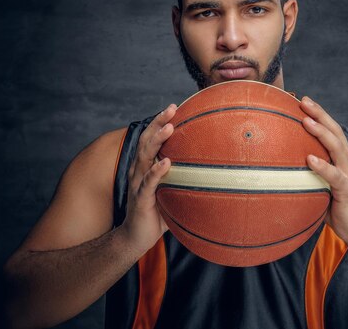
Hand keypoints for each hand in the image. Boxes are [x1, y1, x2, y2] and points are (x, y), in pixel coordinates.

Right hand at [121, 104, 176, 255]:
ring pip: (145, 156)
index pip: (151, 139)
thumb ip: (184, 180)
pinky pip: (148, 183)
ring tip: (169, 127)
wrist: (135, 238)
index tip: (174, 108)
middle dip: (158, 122)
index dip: (159, 122)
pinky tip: (166, 162)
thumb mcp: (171, 192)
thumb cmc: (156, 213)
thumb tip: (212, 173)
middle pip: (146, 140)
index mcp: (145, 166)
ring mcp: (138, 183)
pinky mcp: (140, 199)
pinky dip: (156, 171)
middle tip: (171, 109)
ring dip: (157, 140)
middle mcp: (139, 171)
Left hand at [300, 96, 347, 244]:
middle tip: (303, 100)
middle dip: (319, 113)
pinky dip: (322, 165)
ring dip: (321, 132)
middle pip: (334, 130)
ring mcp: (347, 172)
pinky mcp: (346, 188)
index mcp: (339, 155)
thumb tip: (275, 163)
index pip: (329, 128)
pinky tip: (309, 158)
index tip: (300, 98)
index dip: (317, 112)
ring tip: (306, 120)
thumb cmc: (331, 203)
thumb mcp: (316, 181)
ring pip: (336, 146)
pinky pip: (333, 175)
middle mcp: (345, 159)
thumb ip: (303, 169)